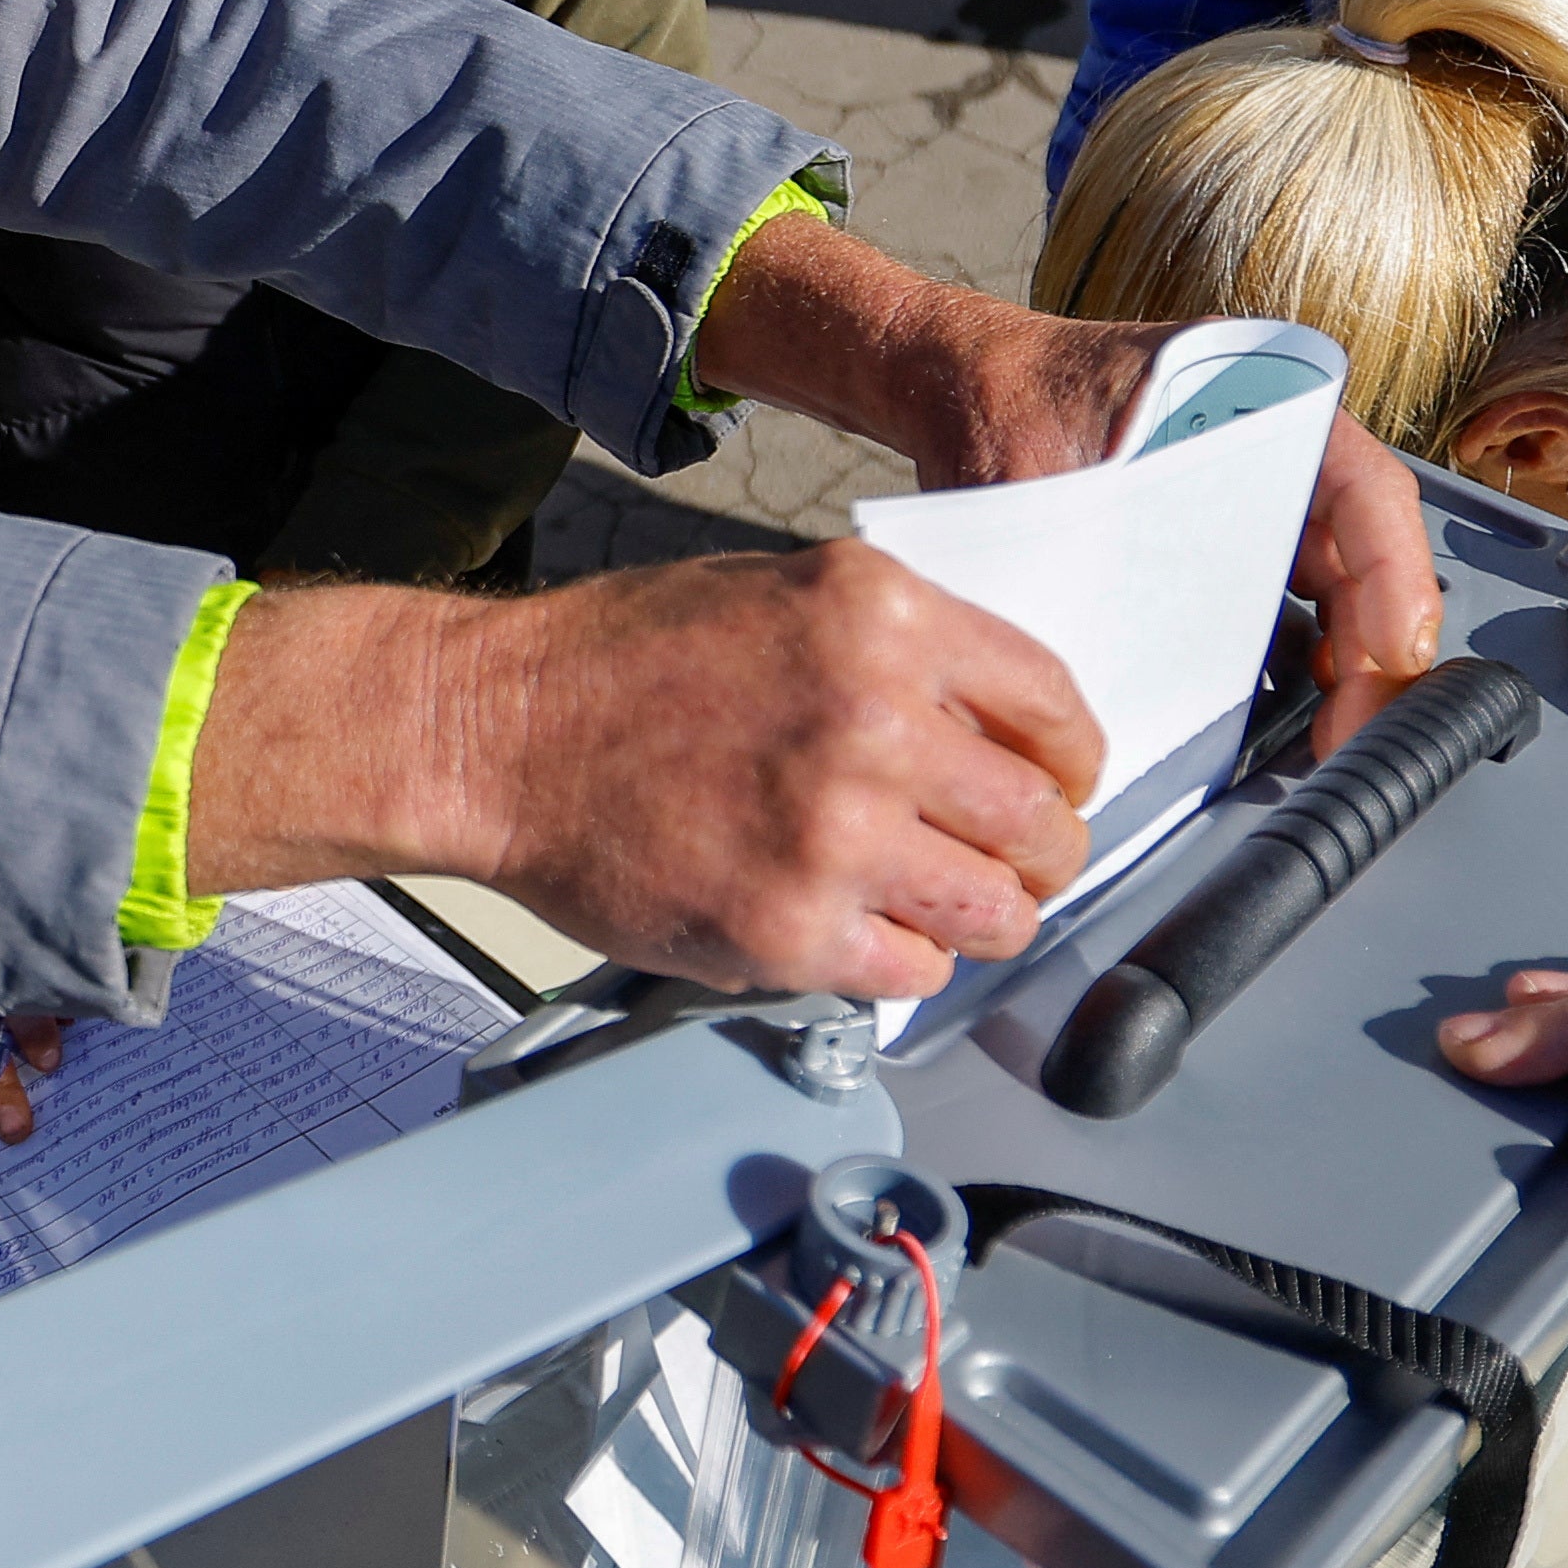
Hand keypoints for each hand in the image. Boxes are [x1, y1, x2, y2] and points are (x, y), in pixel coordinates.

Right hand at [180, 551, 1105, 1001]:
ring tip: (938, 908)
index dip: (1071, 764)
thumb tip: (1002, 729)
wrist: (497, 733)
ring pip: (996, 913)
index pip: (1056, 708)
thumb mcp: (787, 595)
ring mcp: (834, 832)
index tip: (1058, 787)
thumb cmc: (626, 661)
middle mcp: (875, 719)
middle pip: (1043, 823)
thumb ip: (903, 653)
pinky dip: (900, 962)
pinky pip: (913, 973)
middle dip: (1039, 854)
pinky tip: (857, 929)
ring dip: (982, 920)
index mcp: (884, 618)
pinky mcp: (788, 929)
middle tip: (1005, 865)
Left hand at [681, 214, 1446, 749]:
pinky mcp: (1226, 540)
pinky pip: (1289, 601)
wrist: (952, 379)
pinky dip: (1306, 659)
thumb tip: (1104, 665)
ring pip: (1339, 583)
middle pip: (1366, 548)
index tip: (1388, 656)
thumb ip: (1075, 552)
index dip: (1392, 576)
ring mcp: (1256, 492)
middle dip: (1376, 646)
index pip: (1362, 486)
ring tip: (1332, 738)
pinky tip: (1296, 716)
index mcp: (1255, 390)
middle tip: (1354, 734)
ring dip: (1349, 661)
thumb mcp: (1032, 468)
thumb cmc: (995, 394)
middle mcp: (1275, 438)